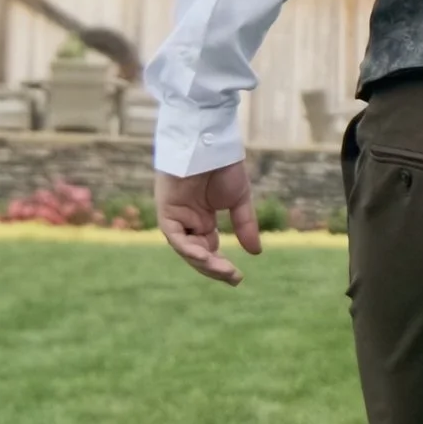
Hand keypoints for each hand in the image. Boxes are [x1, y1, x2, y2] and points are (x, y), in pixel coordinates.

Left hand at [154, 162, 262, 284]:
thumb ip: (245, 226)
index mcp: (203, 220)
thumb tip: (256, 252)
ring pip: (186, 249)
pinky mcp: (167, 211)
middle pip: (197, 254)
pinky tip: (205, 256)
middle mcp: (188, 222)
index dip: (221, 265)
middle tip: (233, 278)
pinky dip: (189, 248)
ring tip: (224, 271)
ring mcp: (176, 217)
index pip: (209, 250)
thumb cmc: (224, 168)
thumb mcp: (239, 201)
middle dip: (214, 268)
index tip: (237, 277)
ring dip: (204, 262)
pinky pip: (176, 237)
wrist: (211, 145)